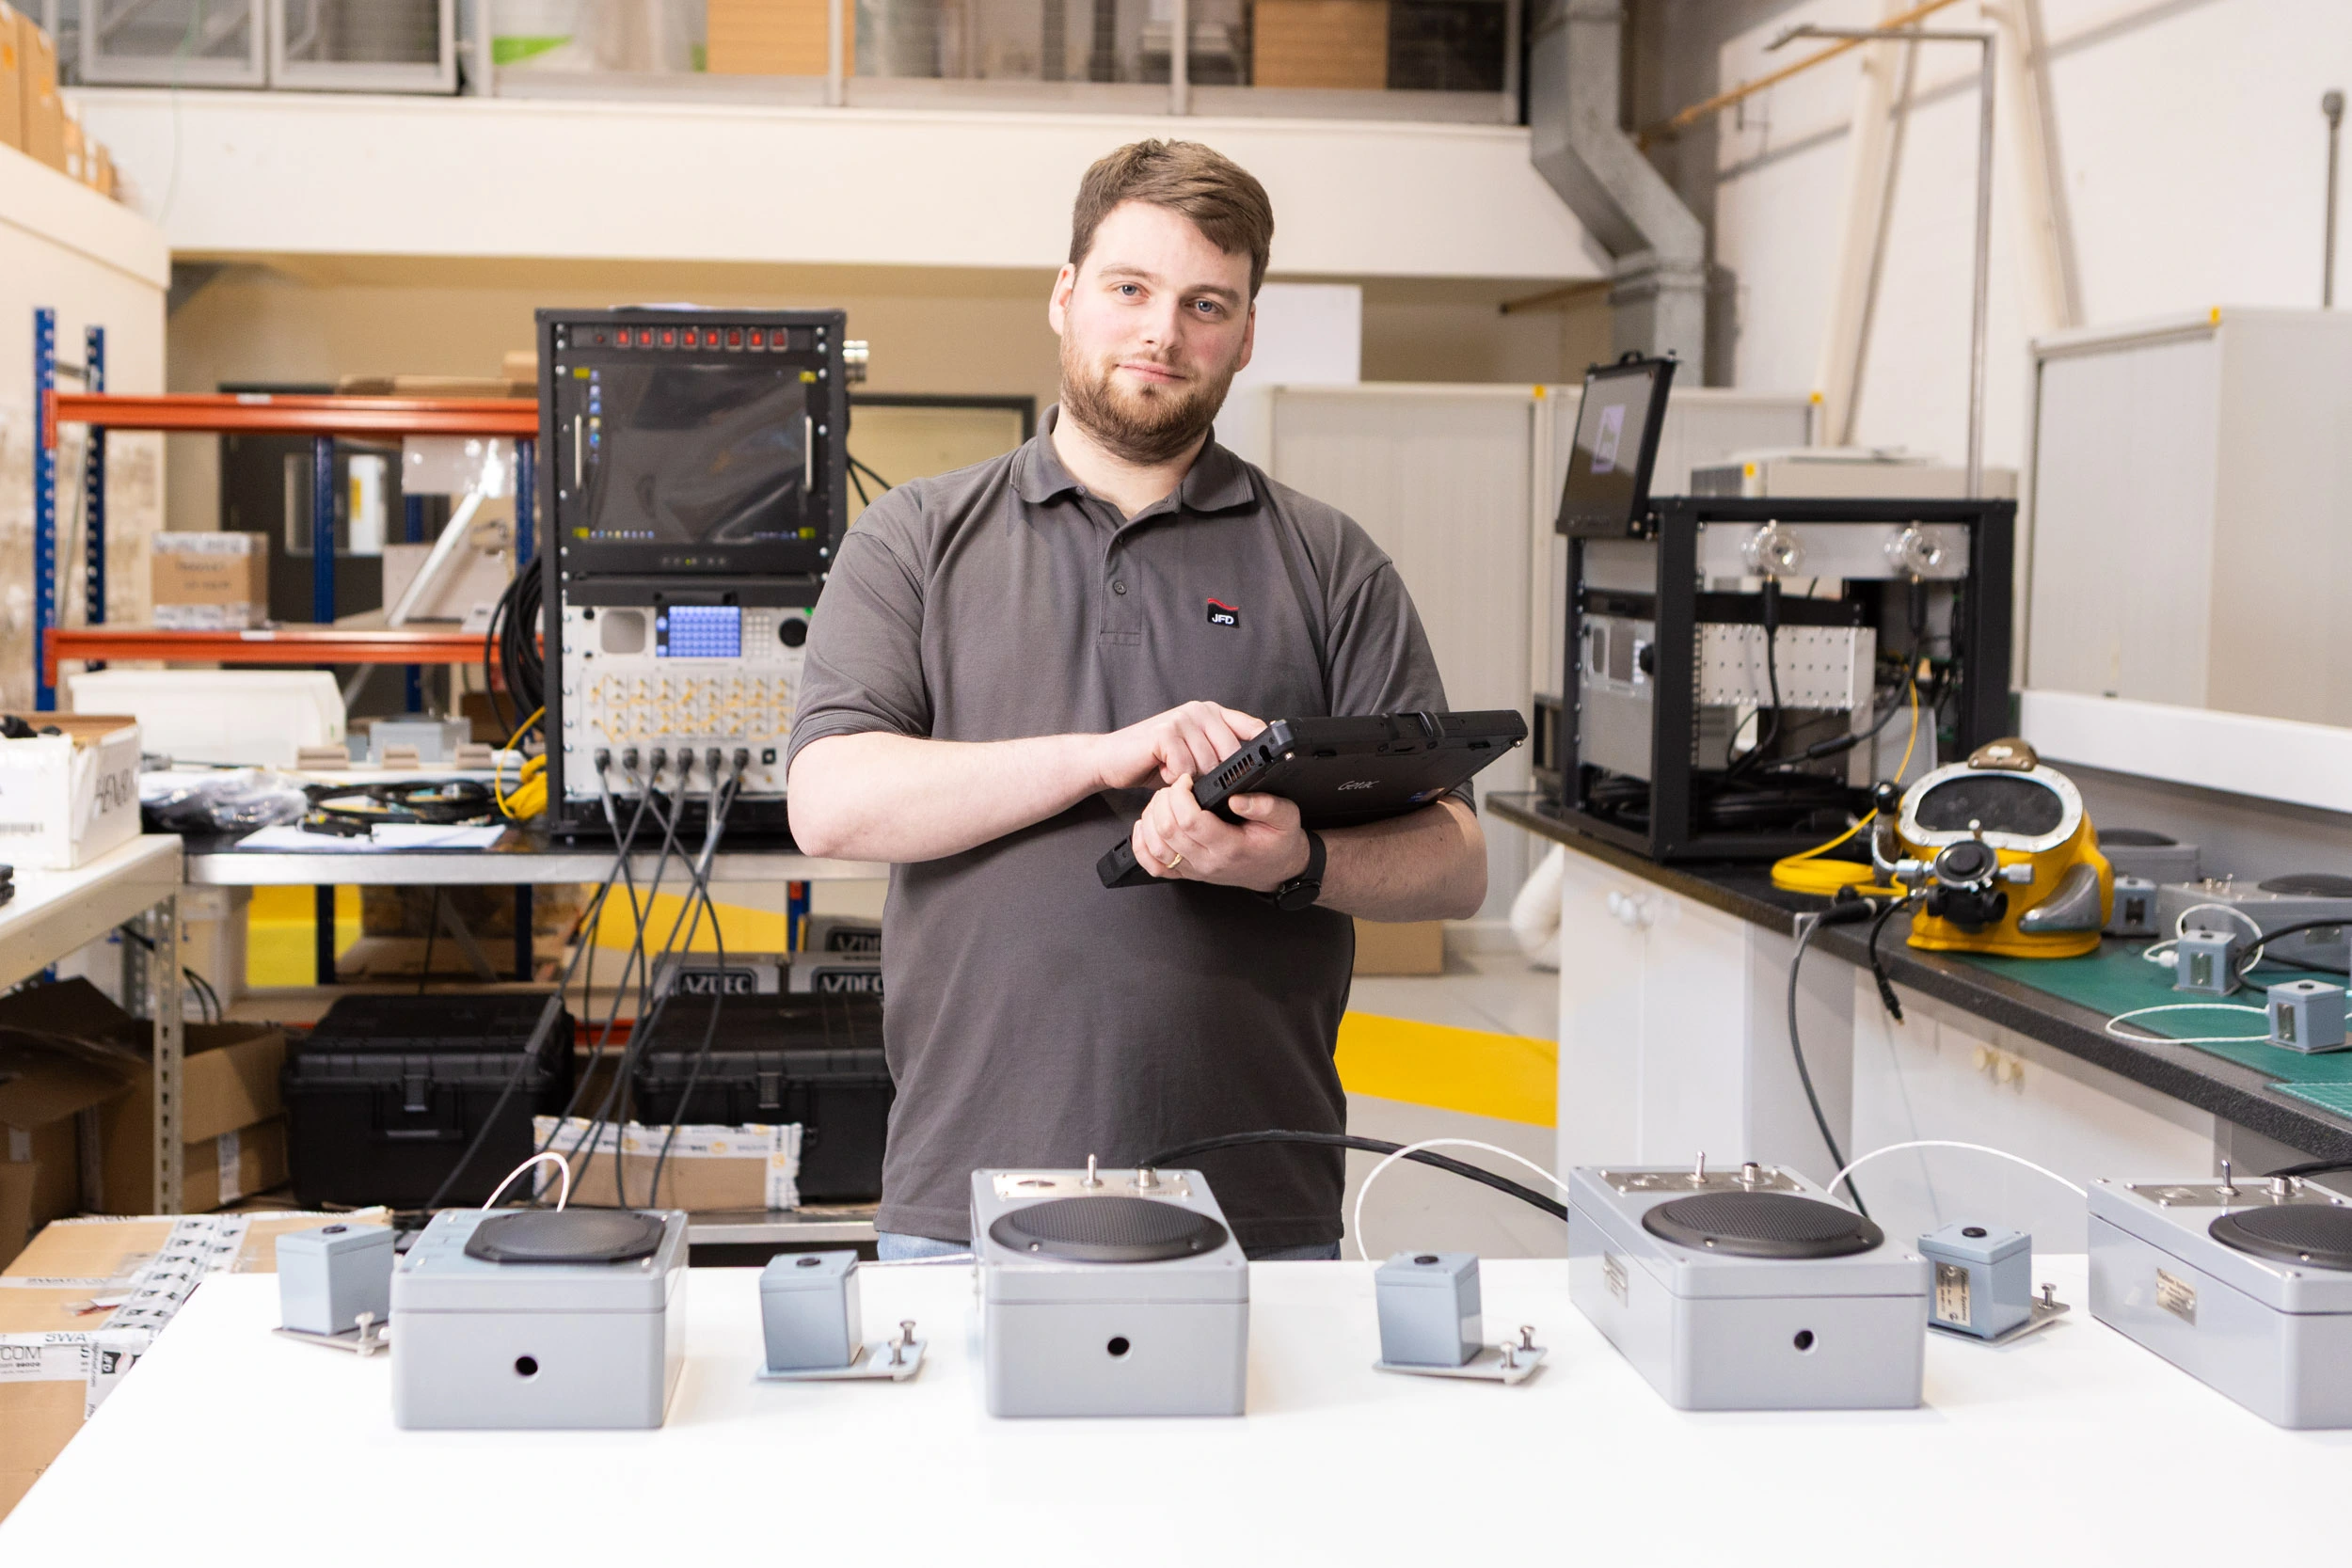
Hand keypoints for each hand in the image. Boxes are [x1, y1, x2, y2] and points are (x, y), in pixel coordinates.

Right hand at [1092, 701, 1265, 791]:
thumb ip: (1219, 755)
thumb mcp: (1194, 756)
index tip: (1271, 766)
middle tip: (1195, 780)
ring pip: (1209, 765)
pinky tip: (1163, 770)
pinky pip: (1186, 768)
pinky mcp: (1165, 732)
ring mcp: (1182, 718)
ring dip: (1193, 779)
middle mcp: (1200, 711)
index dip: (1264, 748)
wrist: (1111, 758)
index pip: (1252, 728)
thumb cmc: (1153, 760)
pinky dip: (1175, 779)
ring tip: (1175, 773)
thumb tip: (1252, 772)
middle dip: (1217, 776)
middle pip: (1232, 754)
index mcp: (1212, 713)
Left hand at [1131, 779, 1309, 893]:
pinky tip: (1147, 826)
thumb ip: (1266, 806)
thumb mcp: (1286, 818)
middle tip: (1175, 786)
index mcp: (1230, 847)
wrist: (1278, 871)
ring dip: (1152, 817)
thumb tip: (1237, 797)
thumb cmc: (1279, 843)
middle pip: (1168, 831)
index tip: (1187, 780)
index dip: (1181, 795)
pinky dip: (1142, 845)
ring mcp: (1194, 870)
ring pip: (1156, 846)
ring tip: (1164, 800)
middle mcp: (1207, 862)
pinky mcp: (1186, 873)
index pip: (1191, 821)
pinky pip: (1154, 866)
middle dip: (1164, 801)